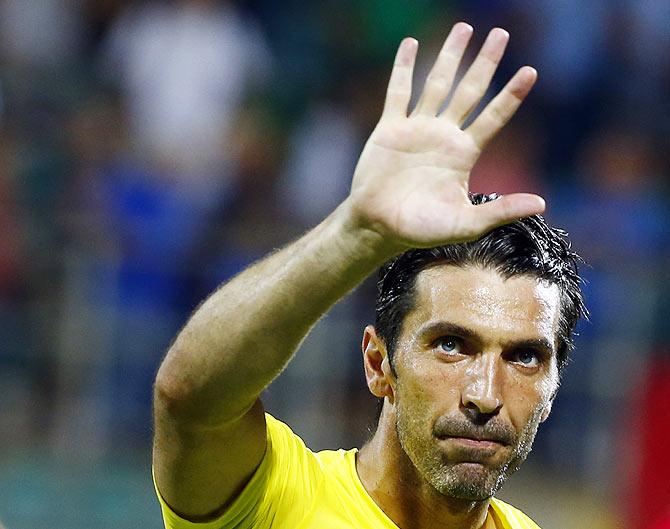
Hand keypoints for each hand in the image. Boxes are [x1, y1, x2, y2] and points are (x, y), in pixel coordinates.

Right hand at [347, 23, 543, 249]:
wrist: (378, 227)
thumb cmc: (421, 230)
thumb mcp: (465, 224)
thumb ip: (501, 212)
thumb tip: (542, 203)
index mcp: (464, 154)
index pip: (493, 117)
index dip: (511, 95)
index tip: (530, 71)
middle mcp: (444, 135)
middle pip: (470, 90)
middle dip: (485, 62)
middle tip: (501, 34)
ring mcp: (417, 129)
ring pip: (437, 84)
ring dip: (450, 56)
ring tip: (464, 28)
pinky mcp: (390, 128)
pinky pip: (398, 92)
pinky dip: (403, 68)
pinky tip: (411, 44)